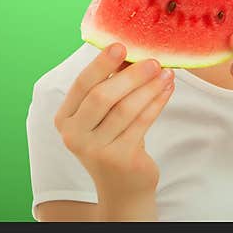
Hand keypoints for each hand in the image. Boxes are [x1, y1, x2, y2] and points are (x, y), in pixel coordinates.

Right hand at [54, 43, 174, 198]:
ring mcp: (95, 150)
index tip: (121, 45)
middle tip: (153, 60)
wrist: (122, 187)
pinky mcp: (120, 159)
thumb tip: (129, 50)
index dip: (101, 64)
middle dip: (130, 75)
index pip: (81, 85)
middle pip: (102, 96)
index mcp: (65, 119)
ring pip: (125, 109)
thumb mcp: (102, 115)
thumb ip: (108, 86)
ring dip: (148, 88)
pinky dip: (156, 104)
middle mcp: (74, 136)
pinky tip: (167, 91)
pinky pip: (141, 124)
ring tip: (166, 73)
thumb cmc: (112, 141)